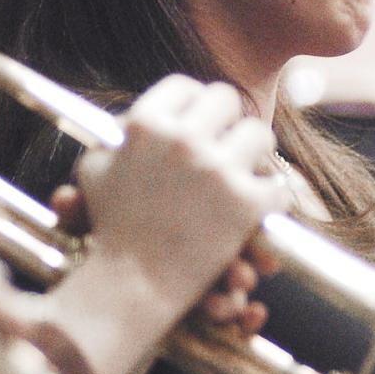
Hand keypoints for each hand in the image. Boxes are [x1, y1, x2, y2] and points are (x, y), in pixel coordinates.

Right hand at [43, 76, 290, 373]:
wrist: (132, 287)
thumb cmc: (111, 230)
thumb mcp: (96, 173)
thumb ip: (115, 137)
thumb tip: (132, 114)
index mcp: (145, 124)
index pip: (185, 86)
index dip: (197, 102)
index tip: (203, 118)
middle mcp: (183, 140)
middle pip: (227, 100)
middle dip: (230, 121)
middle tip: (231, 139)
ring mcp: (218, 170)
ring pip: (261, 135)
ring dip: (258, 153)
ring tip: (253, 167)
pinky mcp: (247, 204)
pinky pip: (279, 185)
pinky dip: (274, 199)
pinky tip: (264, 206)